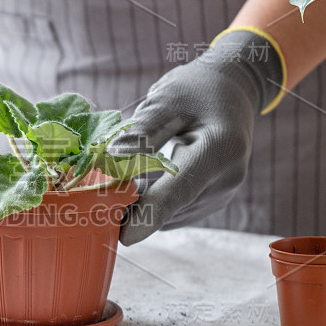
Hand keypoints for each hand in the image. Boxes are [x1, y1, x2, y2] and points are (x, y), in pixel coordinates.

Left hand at [112, 29, 284, 244]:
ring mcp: (222, 193)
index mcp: (220, 148)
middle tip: (95, 199)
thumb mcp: (165, 100)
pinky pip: (174, 212)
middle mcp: (227, 178)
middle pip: (172, 207)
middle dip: (134, 208)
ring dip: (141, 205)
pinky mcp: (212, 201)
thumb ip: (140, 133)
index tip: (124, 237)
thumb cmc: (195, 89)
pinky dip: (152, 203)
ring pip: (170, 214)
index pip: (180, 190)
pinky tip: (137, 183)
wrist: (231, 89)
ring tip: (116, 182)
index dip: (150, 215)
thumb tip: (110, 161)